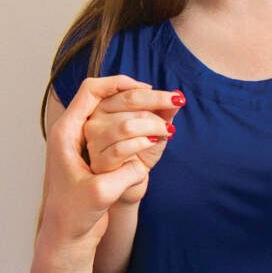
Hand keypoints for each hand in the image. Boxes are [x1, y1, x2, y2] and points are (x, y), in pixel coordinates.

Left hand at [36, 77, 154, 255]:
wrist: (66, 236)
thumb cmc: (74, 216)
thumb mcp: (102, 193)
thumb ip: (125, 173)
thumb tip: (146, 159)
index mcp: (66, 134)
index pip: (90, 92)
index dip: (117, 84)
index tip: (143, 87)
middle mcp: (72, 134)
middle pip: (104, 99)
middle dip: (135, 96)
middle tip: (162, 100)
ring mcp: (82, 144)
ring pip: (111, 113)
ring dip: (137, 111)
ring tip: (162, 114)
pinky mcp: (93, 156)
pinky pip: (116, 131)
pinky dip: (135, 127)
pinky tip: (153, 130)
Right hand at [77, 83, 179, 204]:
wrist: (131, 180)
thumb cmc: (140, 151)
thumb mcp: (154, 127)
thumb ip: (163, 111)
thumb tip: (177, 95)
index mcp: (105, 105)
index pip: (129, 92)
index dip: (155, 95)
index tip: (176, 99)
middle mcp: (95, 120)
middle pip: (129, 103)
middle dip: (157, 109)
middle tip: (172, 121)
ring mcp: (94, 141)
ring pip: (126, 126)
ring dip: (153, 127)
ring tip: (165, 133)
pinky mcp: (99, 161)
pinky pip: (122, 148)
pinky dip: (142, 143)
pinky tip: (152, 144)